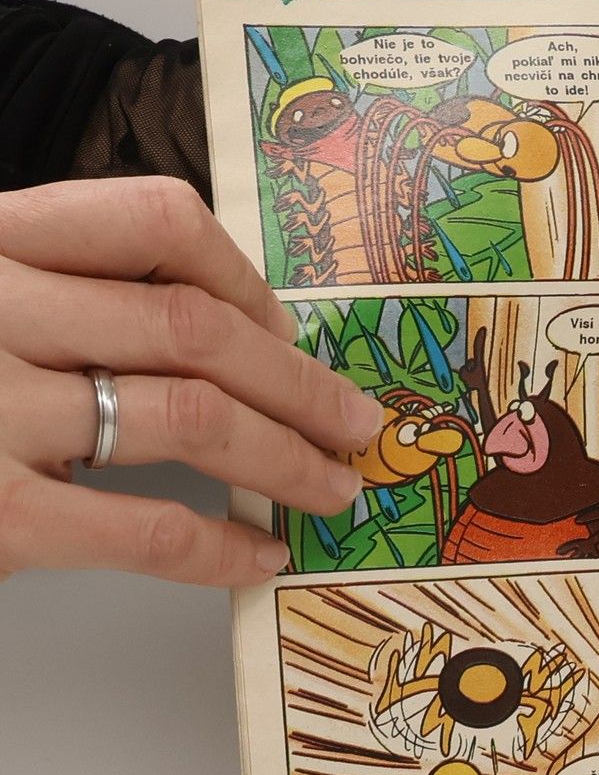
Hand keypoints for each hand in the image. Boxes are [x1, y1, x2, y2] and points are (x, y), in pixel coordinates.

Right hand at [0, 179, 381, 584]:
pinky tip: (257, 555)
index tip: (289, 334)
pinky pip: (148, 527)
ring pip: (193, 418)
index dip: (249, 279)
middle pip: (196, 329)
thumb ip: (64, 295)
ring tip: (331, 488)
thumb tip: (232, 339)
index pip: (156, 219)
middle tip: (358, 426)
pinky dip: (223, 546)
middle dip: (302, 384)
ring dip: (289, 459)